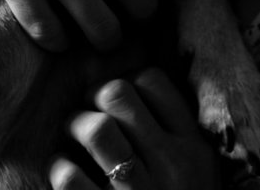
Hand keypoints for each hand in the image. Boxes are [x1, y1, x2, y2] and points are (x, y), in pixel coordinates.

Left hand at [50, 69, 221, 189]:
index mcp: (193, 147)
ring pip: (96, 128)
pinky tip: (65, 172)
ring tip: (74, 135)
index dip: (128, 82)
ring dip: (75, 125)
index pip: (154, 82)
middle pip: (118, 94)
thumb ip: (177, 137)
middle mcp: (169, 164)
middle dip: (94, 97)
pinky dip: (60, 168)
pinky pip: (70, 178)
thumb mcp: (200, 173)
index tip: (120, 102)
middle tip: (90, 111)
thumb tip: (134, 91)